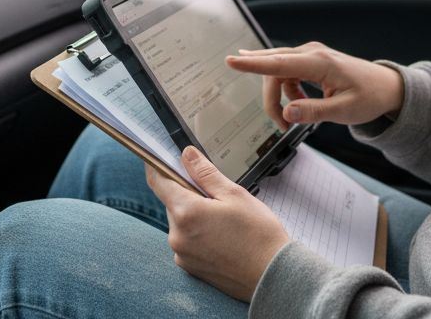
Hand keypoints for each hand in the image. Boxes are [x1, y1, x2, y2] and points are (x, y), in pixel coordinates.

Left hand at [145, 146, 289, 301]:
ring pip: (181, 222)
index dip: (157, 166)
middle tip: (216, 196)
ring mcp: (182, 254)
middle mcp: (177, 236)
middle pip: (172, 203)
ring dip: (194, 215)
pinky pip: (187, 241)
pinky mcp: (190, 267)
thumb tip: (186, 155)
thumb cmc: (258, 234)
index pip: (159, 182)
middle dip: (188, 194)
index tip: (161, 157)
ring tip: (225, 221)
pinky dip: (198, 234)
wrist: (273, 275)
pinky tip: (222, 237)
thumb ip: (205, 173)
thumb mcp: (234, 194)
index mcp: (186, 212)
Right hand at [226, 42, 403, 129]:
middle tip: (281, 124)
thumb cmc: (369, 96)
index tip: (232, 61)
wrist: (386, 86)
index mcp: (320, 62)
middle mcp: (312, 53)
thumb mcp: (344, 111)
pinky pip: (287, 74)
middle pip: (273, 69)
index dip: (253, 64)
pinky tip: (299, 102)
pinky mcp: (310, 60)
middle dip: (270, 97)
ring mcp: (310, 54)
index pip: (279, 63)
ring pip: (278, 73)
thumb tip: (287, 113)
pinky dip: (288, 91)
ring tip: (293, 116)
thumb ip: (314, 112)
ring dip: (279, 96)